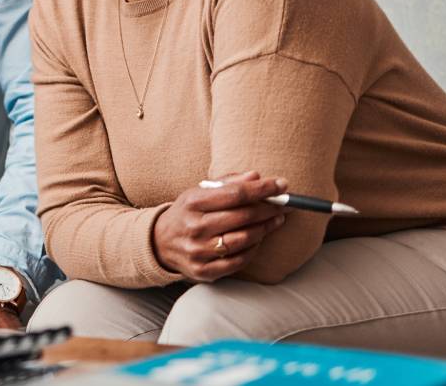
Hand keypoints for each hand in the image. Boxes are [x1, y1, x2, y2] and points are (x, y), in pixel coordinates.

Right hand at [152, 171, 287, 282]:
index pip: (235, 194)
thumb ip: (228, 182)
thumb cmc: (187, 213)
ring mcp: (199, 251)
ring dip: (266, 229)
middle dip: (270, 209)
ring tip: (276, 220)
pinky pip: (239, 260)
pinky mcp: (204, 270)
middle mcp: (194, 227)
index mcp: (192, 202)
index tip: (281, 185)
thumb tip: (256, 176)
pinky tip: (259, 239)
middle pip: (242, 217)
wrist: (159, 243)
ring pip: (244, 240)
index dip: (262, 189)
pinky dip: (254, 249)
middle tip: (286, 204)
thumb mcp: (199, 192)